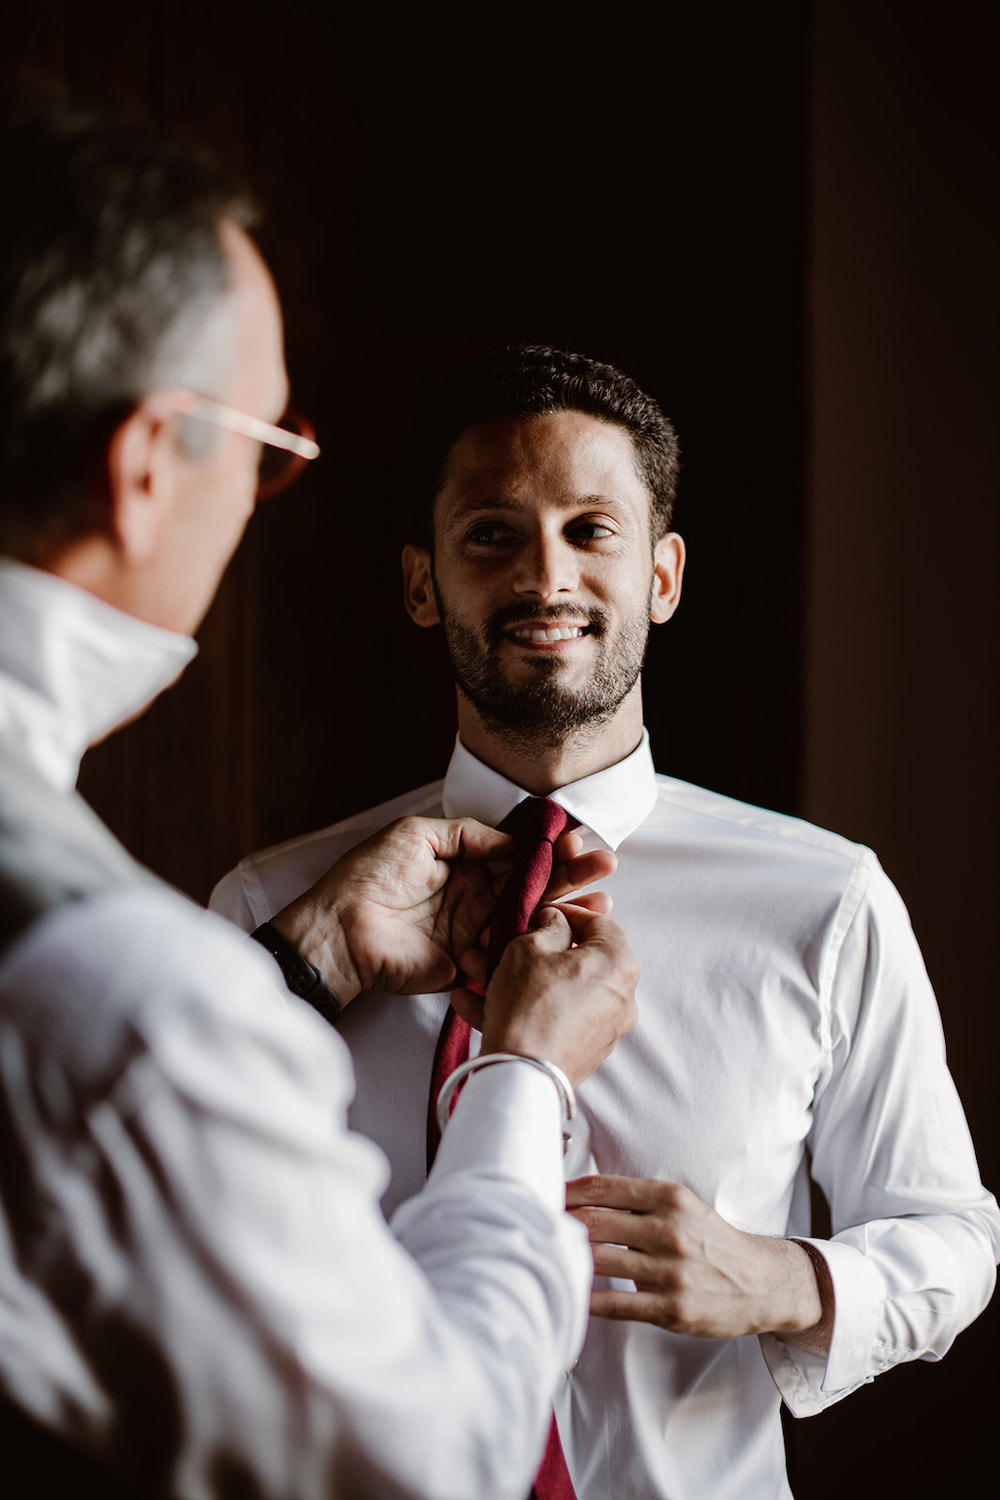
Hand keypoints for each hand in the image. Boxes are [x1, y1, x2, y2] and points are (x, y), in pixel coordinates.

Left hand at [269, 816, 616, 1007]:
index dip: (548, 848)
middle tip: (605, 865)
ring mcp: (476, 932)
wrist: (339, 932)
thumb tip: (511, 840)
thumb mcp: (415, 835)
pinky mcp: (471, 964)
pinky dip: (540, 946)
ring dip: (567, 909)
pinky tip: (571, 933)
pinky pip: (511, 954)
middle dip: (570, 875)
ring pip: (530, 919)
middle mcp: (475, 897)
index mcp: (463, 864)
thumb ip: (466, 834)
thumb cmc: (368, 877)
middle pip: (532, 885)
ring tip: (601, 900)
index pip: (516, 854)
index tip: (578, 840)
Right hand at [453, 903, 638, 1086]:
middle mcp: (620, 997)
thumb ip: (547, 926)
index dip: (565, 912)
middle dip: (527, 950)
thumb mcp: (529, 948)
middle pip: (572, 960)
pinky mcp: (581, 1053)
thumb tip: (555, 922)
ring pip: (555, 991)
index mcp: (618, 964)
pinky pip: (550, 1019)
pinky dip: (519, 1008)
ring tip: (473, 973)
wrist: (523, 1075)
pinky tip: (472, 1003)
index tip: (537, 914)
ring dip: (513, 978)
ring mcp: (602, 1028)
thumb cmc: (529, 1004)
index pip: (599, 923)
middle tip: (496, 943)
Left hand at [565, 1175, 833, 1351]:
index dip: (564, 1193)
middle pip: (593, 1222)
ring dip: (566, 1260)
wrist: (761, 1282)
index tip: (540, 1197)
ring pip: (599, 1261)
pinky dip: (586, 1300)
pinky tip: (568, 1296)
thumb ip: (636, 1200)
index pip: (600, 1188)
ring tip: (542, 1260)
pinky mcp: (672, 1309)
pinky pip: (614, 1304)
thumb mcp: (681, 1205)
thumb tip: (578, 1196)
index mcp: (668, 1197)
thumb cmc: (710, 1239)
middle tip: (530, 1228)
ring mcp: (670, 1272)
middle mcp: (668, 1230)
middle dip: (557, 1225)